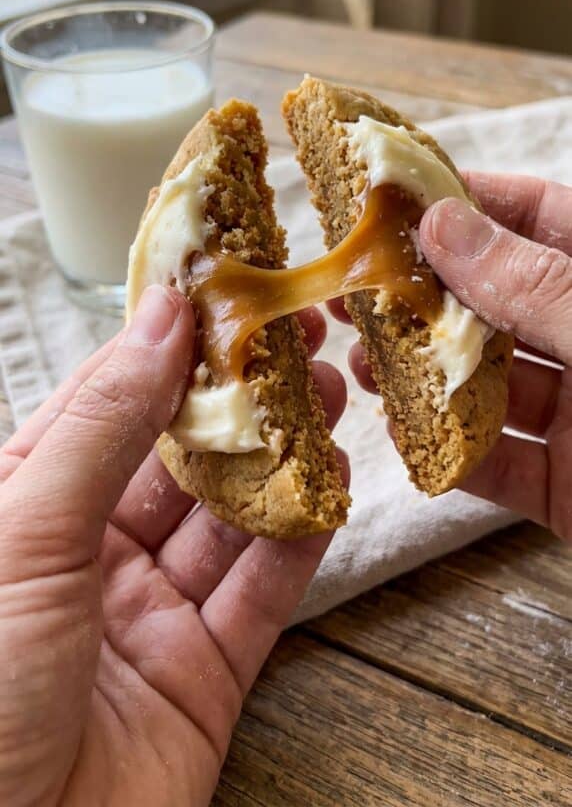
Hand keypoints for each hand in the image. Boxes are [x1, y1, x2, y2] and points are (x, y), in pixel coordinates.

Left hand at [0, 285, 346, 806]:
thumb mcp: (21, 537)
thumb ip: (101, 427)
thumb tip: (160, 320)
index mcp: (22, 507)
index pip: (104, 404)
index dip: (162, 345)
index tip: (221, 289)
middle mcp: (84, 553)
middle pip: (175, 455)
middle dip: (237, 396)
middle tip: (297, 334)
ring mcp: (146, 613)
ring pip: (227, 518)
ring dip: (280, 457)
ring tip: (329, 395)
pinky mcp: (202, 675)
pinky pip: (261, 595)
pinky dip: (300, 541)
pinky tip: (332, 490)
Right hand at [341, 172, 571, 541]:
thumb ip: (537, 284)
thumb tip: (446, 225)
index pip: (544, 219)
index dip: (472, 201)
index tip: (397, 198)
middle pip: (502, 304)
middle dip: (430, 297)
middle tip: (359, 291)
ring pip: (493, 387)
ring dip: (427, 378)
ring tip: (362, 363)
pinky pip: (502, 466)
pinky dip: (454, 458)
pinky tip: (407, 441)